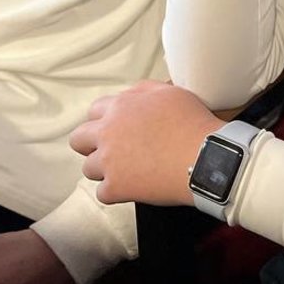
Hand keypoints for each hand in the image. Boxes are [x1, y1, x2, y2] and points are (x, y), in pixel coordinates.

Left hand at [70, 80, 221, 206]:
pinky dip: (116, 193)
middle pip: (78, 139)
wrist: (204, 157)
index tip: (116, 129)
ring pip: (88, 168)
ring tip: (127, 171)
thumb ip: (144, 90)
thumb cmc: (192, 122)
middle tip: (110, 151)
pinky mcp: (116, 187)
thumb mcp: (169, 92)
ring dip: (104, 170)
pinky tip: (133, 188)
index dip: (104, 120)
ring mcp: (109, 162)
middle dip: (91, 145)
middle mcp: (108, 132)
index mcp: (120, 107)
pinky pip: (103, 193)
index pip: (94, 111)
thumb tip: (132, 95)